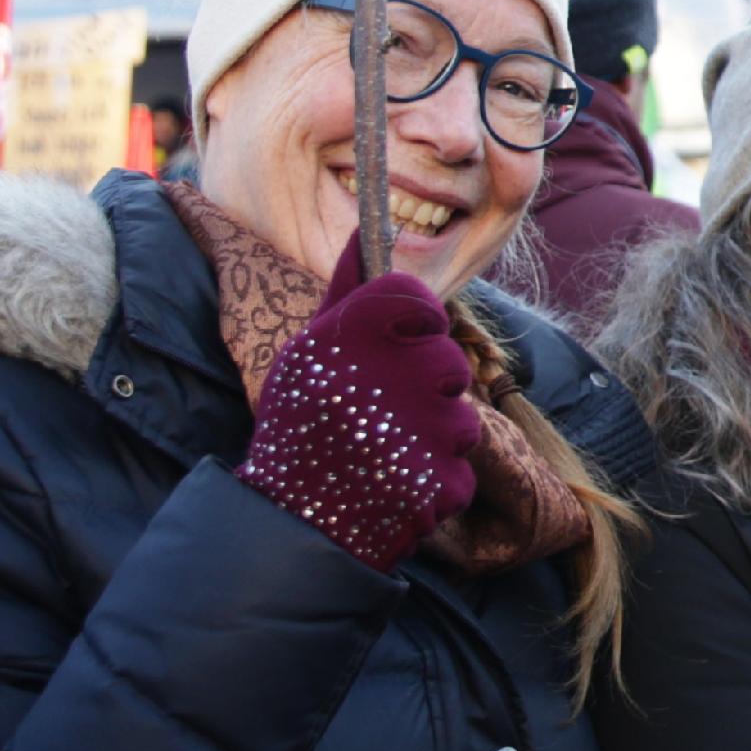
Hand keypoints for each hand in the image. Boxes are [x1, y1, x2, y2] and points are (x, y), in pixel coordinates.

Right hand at [238, 251, 481, 570]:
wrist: (288, 518)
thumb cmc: (299, 422)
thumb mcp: (309, 349)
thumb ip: (346, 291)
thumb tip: (365, 232)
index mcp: (362, 328)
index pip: (420, 301)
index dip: (412, 327)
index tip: (392, 350)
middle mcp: (402, 368)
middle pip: (449, 362)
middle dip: (424, 389)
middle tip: (379, 413)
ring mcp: (429, 427)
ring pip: (462, 418)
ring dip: (433, 436)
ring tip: (383, 452)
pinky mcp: (444, 478)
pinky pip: (459, 468)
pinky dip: (433, 480)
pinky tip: (394, 484)